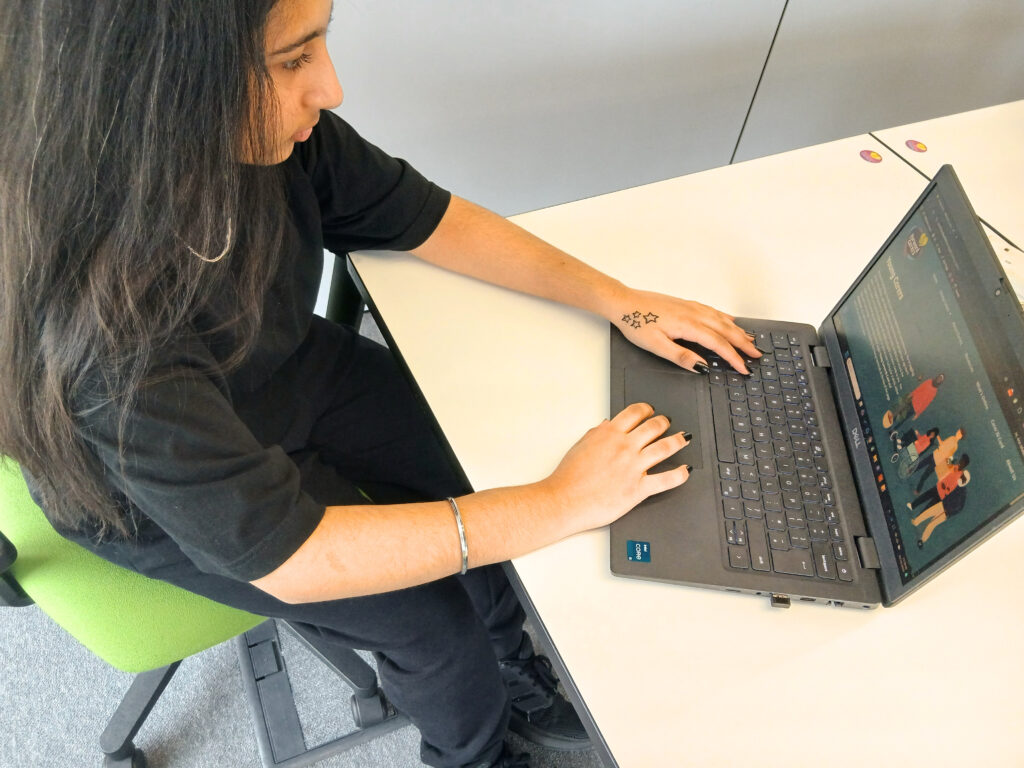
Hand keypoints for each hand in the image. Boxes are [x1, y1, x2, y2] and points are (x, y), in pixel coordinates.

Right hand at [542, 402, 691, 531]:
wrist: (565, 500)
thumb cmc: (568, 477)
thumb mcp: (580, 446)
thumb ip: (597, 433)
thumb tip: (607, 425)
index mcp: (609, 434)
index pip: (635, 412)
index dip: (647, 409)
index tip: (650, 411)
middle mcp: (624, 447)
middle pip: (654, 427)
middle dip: (664, 422)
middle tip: (667, 423)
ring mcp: (634, 467)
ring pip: (665, 447)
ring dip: (678, 441)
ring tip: (684, 439)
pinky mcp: (639, 488)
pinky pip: (667, 479)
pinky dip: (680, 474)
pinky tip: (685, 470)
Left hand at [613, 288, 759, 373]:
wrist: (624, 302)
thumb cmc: (637, 323)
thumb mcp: (657, 346)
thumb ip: (682, 357)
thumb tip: (702, 367)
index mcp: (689, 326)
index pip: (719, 344)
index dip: (734, 358)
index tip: (744, 369)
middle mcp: (694, 314)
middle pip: (726, 330)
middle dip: (743, 344)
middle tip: (757, 355)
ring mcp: (692, 307)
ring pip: (722, 320)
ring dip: (738, 330)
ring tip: (750, 340)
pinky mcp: (686, 304)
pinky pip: (714, 311)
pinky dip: (727, 318)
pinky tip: (730, 320)